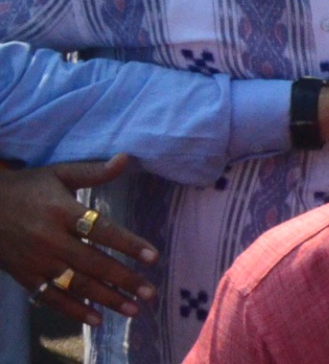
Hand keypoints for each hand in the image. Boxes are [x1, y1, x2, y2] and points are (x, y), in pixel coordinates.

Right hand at [0, 155, 158, 325]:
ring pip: (76, 284)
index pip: (101, 229)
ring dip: (106, 299)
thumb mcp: (59, 174)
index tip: (153, 257)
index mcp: (61, 211)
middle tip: (151, 292)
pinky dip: (73, 311)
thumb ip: (94, 172)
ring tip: (133, 309)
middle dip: (124, 279)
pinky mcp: (25, 277)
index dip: (128, 244)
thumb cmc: (28, 188)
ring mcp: (37, 261)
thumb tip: (127, 158)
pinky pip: (51, 298)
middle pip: (93, 263)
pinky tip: (97, 320)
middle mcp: (50, 239)